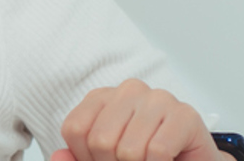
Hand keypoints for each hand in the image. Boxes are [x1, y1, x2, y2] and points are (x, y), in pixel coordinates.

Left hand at [50, 78, 223, 160]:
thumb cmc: (145, 159)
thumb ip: (77, 160)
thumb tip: (57, 157)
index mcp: (103, 98)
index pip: (75, 129)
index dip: (86, 157)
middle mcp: (129, 90)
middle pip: (100, 141)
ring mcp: (159, 98)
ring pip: (129, 150)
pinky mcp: (185, 115)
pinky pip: (157, 151)